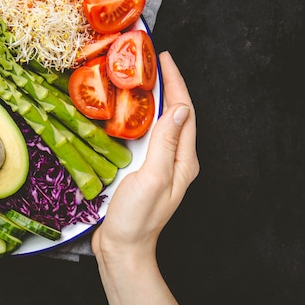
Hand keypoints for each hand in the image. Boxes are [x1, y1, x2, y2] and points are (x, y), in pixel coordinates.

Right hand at [91, 51, 198, 304]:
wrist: (121, 246)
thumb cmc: (136, 216)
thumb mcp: (153, 176)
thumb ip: (166, 142)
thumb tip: (180, 109)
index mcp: (182, 159)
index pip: (184, 111)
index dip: (176, 82)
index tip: (164, 59)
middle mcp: (174, 158)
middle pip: (175, 113)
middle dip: (166, 84)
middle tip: (150, 61)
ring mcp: (158, 163)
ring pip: (160, 122)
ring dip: (153, 97)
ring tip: (139, 77)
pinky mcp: (143, 167)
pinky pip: (145, 134)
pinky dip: (138, 115)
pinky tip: (125, 109)